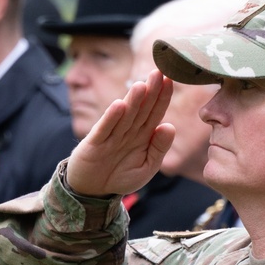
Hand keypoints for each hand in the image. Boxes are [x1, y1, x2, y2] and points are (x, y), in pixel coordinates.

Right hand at [66, 70, 174, 196]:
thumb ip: (158, 149)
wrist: (93, 191)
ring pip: (125, 116)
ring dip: (132, 101)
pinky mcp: (94, 143)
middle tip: (159, 73)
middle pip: (141, 109)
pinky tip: (118, 106)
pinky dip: (111, 118)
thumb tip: (170, 126)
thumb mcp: (146, 168)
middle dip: (150, 92)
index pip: (155, 112)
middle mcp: (128, 131)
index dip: (162, 97)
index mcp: (142, 135)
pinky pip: (104, 129)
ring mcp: (110, 135)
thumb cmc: (120, 177)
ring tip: (141, 85)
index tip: (171, 80)